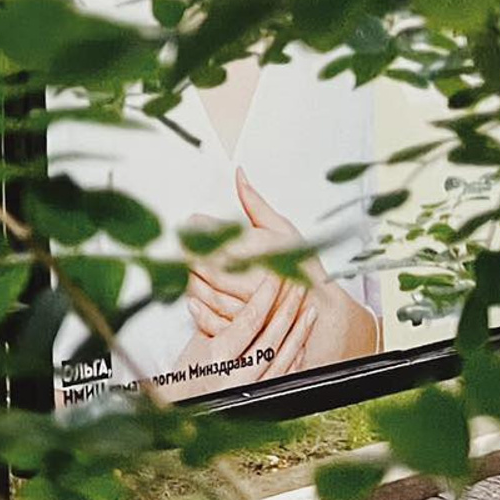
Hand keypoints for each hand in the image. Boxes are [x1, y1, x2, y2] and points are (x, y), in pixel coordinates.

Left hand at [175, 168, 375, 383]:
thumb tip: (238, 175)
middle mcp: (245, 276)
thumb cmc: (300, 266)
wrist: (319, 307)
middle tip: (179, 243)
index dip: (194, 227)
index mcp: (252, 249)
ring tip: (184, 266)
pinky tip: (191, 296)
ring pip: (198, 287)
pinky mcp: (239, 324)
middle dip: (185, 251)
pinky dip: (195, 307)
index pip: (207, 234)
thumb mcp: (281, 228)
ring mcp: (240, 302)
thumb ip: (254, 202)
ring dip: (186, 276)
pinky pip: (208, 317)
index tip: (190, 223)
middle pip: (196, 261)